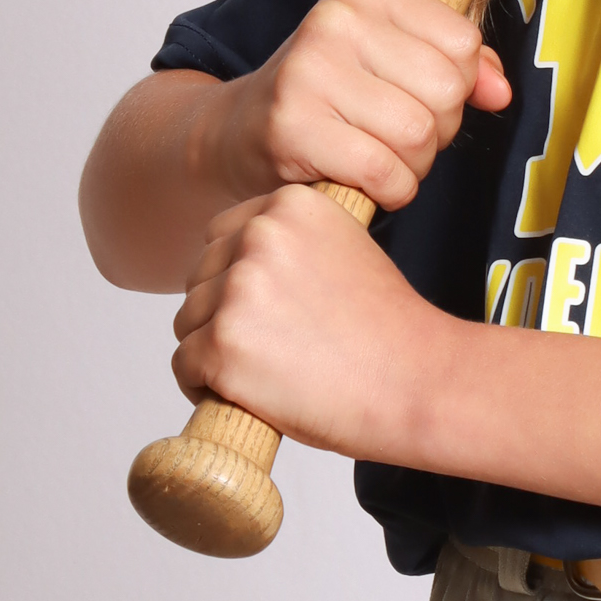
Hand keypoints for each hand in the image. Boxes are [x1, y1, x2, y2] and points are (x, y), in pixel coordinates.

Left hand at [171, 184, 445, 461]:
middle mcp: (258, 236)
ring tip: (264, 373)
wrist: (416, 380)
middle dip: (222, 314)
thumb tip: (245, 267)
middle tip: (272, 347)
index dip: (238, 278)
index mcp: (290, 205)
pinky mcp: (222, 345)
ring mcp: (237, 290)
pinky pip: (184, 366)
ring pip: (188, 322)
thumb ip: (296, 243)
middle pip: (200, 279)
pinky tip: (246, 395)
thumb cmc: (389, 330)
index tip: (270, 310)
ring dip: (213, 350)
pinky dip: (205, 386)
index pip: (223, 237)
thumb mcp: (347, 250)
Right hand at [211, 0, 511, 212]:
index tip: (417, 94)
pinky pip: (386, 173)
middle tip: (397, 134)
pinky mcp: (293, 128)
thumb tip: (501, 91)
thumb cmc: (327, 95)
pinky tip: (363, 179)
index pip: (462, 43)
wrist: (237, 134)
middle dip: (437, 129)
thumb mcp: (391, 58)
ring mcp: (307, 72)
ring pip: (420, 135)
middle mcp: (332, 19)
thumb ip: (458, 64)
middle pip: (445, 90)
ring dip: (413, 164)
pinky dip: (390, 190)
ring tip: (378, 155)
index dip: (456, 85)